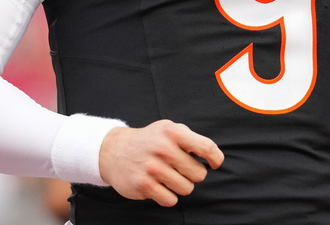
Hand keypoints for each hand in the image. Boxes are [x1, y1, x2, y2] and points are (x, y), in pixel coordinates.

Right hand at [99, 119, 223, 206]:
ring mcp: (152, 168)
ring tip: (168, 176)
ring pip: (187, 189)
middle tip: (179, 168)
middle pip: (199, 174)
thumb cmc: (149, 141)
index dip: (216, 158)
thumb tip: (211, 156)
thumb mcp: (168, 129)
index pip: (206, 147)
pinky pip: (171, 200)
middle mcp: (163, 148)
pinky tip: (158, 185)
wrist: (114, 151)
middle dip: (192, 174)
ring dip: (180, 185)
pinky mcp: (144, 185)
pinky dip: (168, 196)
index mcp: (173, 132)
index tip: (214, 164)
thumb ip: (190, 139)